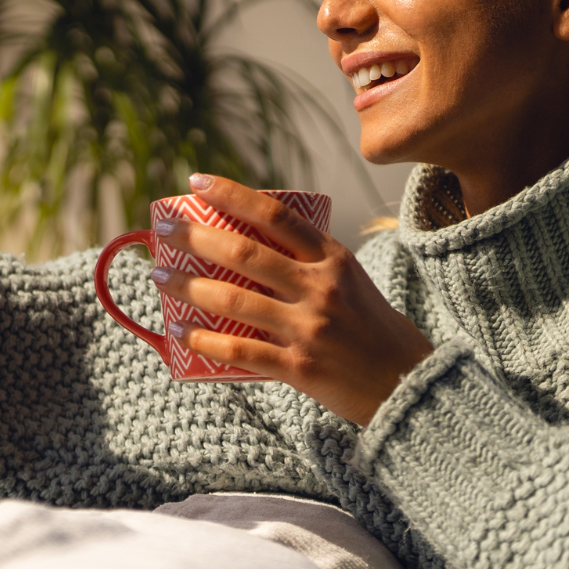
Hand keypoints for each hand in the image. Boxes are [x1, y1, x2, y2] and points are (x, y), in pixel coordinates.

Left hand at [151, 174, 432, 425]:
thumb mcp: (352, 281)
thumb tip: (249, 245)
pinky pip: (240, 350)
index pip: (275, 214)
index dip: (232, 194)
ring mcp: (309, 328)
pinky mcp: (299, 368)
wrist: (409, 386)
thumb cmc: (374, 329)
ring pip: (232, 300)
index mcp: (334, 259)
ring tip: (158, 277)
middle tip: (160, 230)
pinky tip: (181, 332)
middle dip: (193, 237)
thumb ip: (310, 263)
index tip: (195, 182)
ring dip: (186, 287)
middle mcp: (321, 288)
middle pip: (243, 252)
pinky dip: (204, 342)